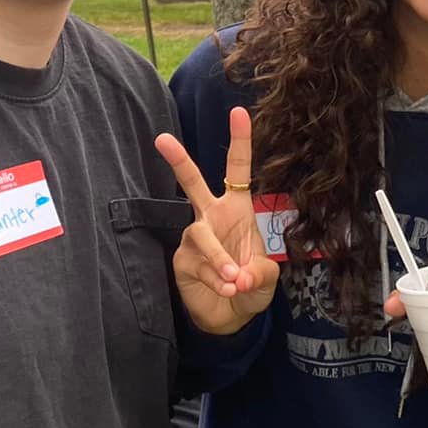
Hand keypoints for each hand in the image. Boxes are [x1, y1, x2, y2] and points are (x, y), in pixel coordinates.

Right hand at [153, 107, 280, 334]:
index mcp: (236, 209)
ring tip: (234, 280)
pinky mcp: (181, 259)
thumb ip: (258, 273)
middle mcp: (211, 216)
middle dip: (178, 161)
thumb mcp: (265, 277)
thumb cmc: (249, 285)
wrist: (231, 315)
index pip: (237, 169)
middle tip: (161, 139)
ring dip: (220, 259)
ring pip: (201, 237)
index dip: (240, 141)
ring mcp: (193, 237)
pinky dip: (214, 277)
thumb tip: (237, 276)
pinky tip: (225, 288)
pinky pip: (196, 263)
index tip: (238, 112)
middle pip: (192, 183)